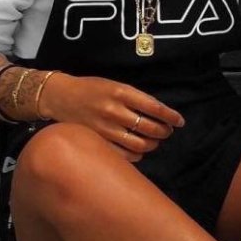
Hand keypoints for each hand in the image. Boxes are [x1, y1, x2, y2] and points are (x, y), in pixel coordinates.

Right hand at [39, 73, 184, 162]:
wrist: (60, 97)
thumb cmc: (92, 89)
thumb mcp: (115, 85)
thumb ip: (136, 98)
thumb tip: (162, 114)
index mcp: (121, 92)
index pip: (154, 107)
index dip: (171, 116)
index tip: (179, 121)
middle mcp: (114, 110)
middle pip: (150, 128)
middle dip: (164, 132)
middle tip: (166, 132)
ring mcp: (105, 128)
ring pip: (139, 144)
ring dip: (152, 144)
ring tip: (153, 141)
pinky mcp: (98, 141)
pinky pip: (125, 154)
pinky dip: (137, 154)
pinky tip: (139, 150)